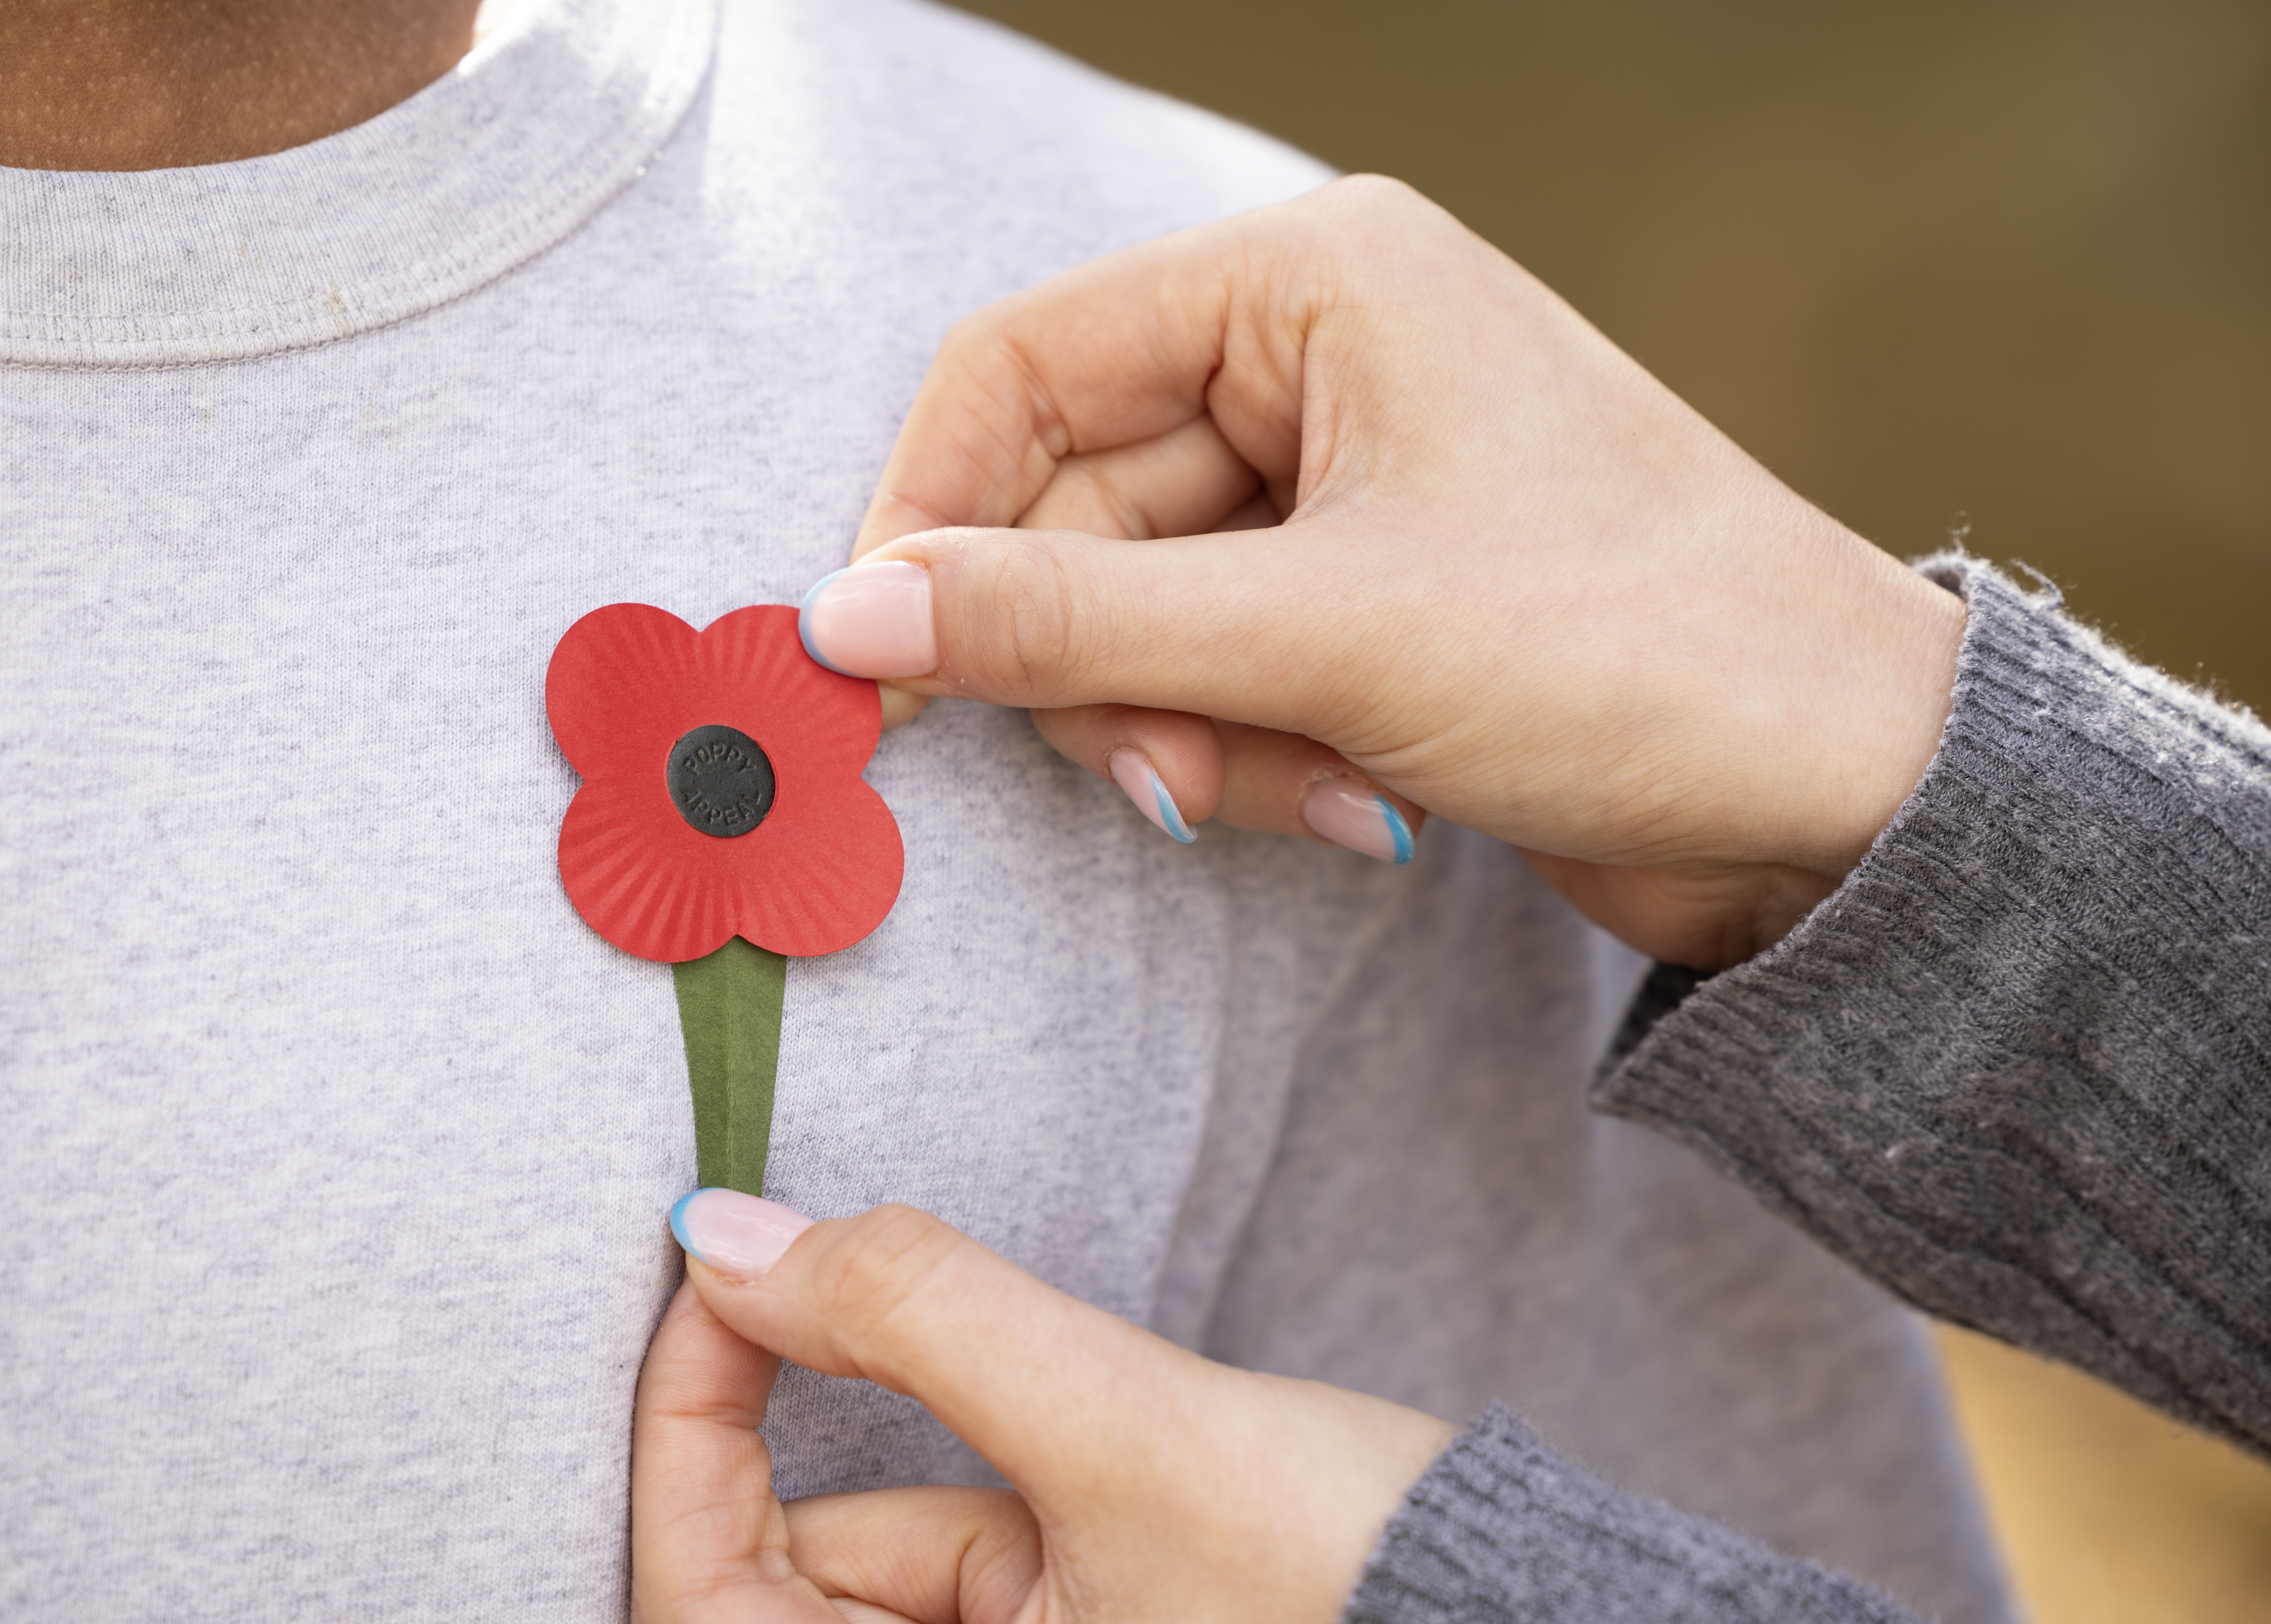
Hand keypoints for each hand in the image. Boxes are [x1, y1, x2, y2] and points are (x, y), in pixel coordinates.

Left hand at [630, 1190, 1453, 1623]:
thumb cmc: (1360, 1584)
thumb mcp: (1131, 1434)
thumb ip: (923, 1321)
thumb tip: (726, 1238)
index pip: (701, 1599)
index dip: (678, 1432)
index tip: (714, 1276)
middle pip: (761, 1580)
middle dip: (760, 1430)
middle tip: (784, 1273)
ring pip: (855, 1557)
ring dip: (880, 1431)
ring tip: (990, 1383)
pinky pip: (942, 1557)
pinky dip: (951, 1462)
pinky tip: (1036, 1417)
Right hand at [806, 176, 1964, 967]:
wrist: (1839, 789)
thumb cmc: (1630, 654)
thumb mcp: (1321, 633)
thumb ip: (1064, 621)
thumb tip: (845, 615)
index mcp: (1312, 284)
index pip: (1019, 369)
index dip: (928, 517)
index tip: (877, 661)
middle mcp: (1315, 357)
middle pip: (1073, 510)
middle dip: (1106, 669)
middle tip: (1166, 777)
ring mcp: (1339, 480)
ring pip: (1137, 610)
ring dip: (1186, 730)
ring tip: (1303, 792)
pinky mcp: (1360, 590)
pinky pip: (1214, 665)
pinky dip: (1251, 751)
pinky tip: (1352, 803)